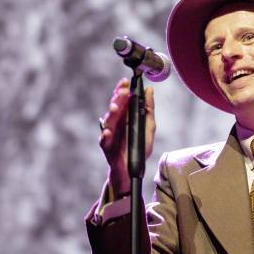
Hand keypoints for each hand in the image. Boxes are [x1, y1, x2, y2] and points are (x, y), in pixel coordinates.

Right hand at [99, 77, 155, 194]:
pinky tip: (107, 132)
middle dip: (118, 99)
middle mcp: (115, 124)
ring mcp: (110, 136)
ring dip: (111, 114)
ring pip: (108, 122)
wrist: (132, 171)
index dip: (122, 90)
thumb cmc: (138, 148)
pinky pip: (104, 141)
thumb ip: (148, 110)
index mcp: (124, 117)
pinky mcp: (107, 148)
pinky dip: (105, 136)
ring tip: (115, 107)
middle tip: (124, 91)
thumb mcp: (148, 127)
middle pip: (114, 108)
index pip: (121, 100)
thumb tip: (149, 91)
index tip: (126, 82)